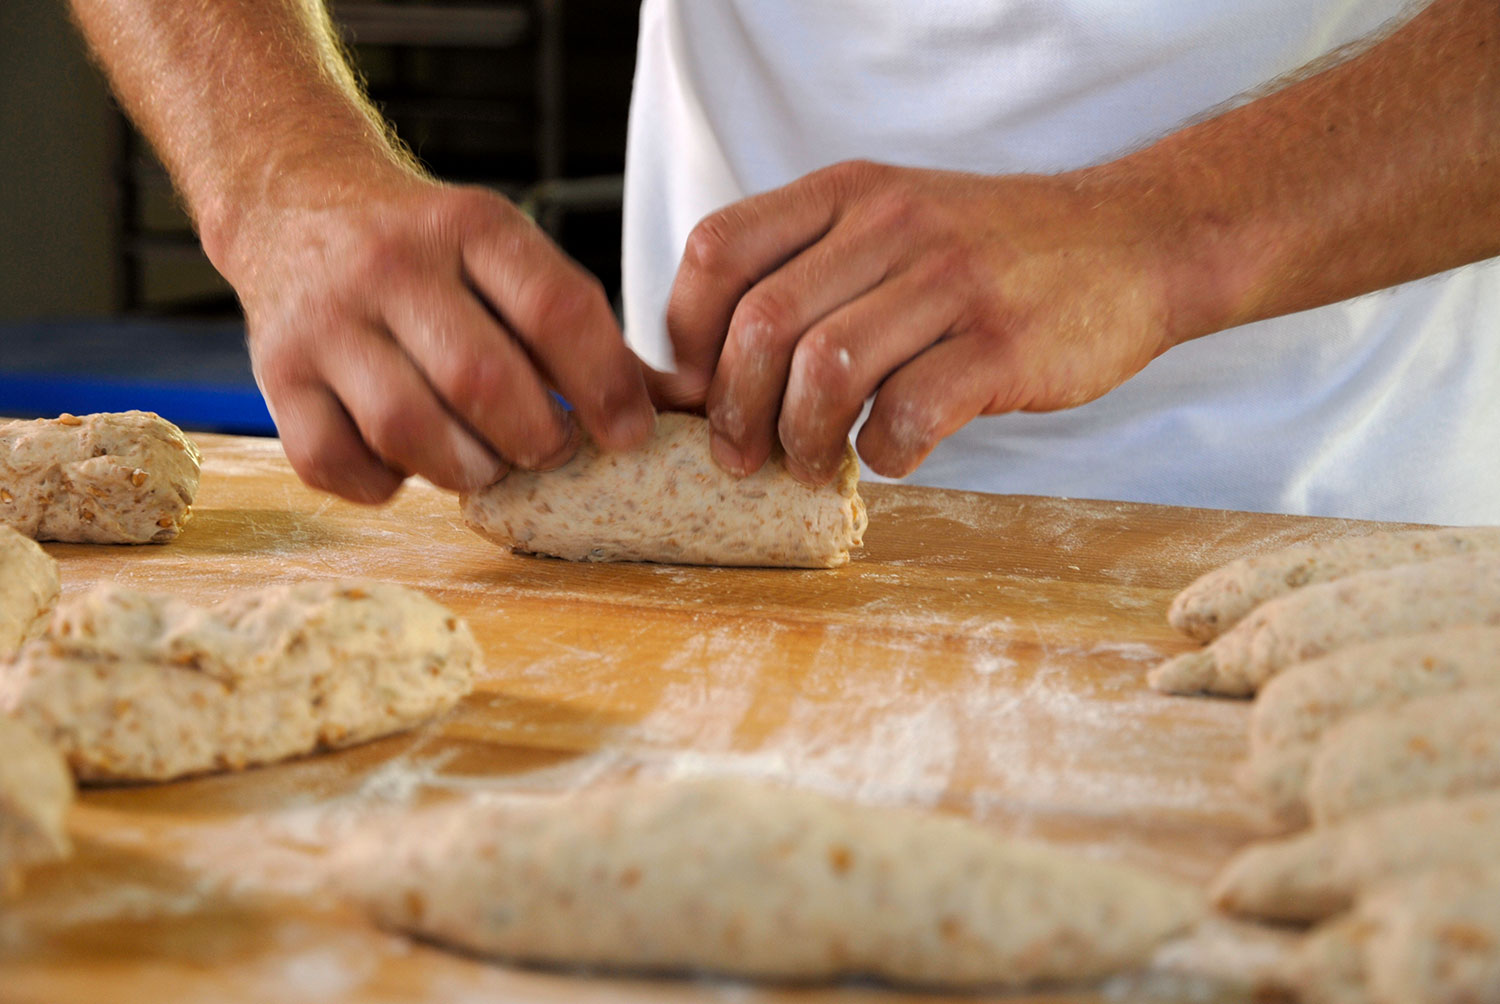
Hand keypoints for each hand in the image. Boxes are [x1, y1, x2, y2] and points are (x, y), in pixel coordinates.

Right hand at [208, 166, 654, 502]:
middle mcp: (390, 265)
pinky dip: (384, 483)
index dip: (605, 384)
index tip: (628, 433)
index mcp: (469, 226)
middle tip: (550, 450)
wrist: (294, 203)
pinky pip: (335, 461)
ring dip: (465, 469)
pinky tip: (409, 464)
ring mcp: (325, 322)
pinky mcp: (276, 376)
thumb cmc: (428, 252)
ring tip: (486, 461)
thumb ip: (582, 329)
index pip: (555, 308)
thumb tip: (674, 405)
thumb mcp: (505, 254)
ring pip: (407, 428)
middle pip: (481, 379)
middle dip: (535, 438)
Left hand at [657, 160, 1216, 484]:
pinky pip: (907, 413)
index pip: (719, 250)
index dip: (685, 333)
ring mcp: (951, 281)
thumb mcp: (893, 223)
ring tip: (810, 463)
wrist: (1132, 243)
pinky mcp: (1002, 345)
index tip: (693, 389)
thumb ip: (811, 271)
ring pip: (825, 372)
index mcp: (849, 193)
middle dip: (733, 410)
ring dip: (800, 440)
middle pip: (762, 324)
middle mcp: (892, 225)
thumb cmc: (993, 253)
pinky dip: (882, 452)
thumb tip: (710, 367)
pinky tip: (891, 452)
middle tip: (739, 456)